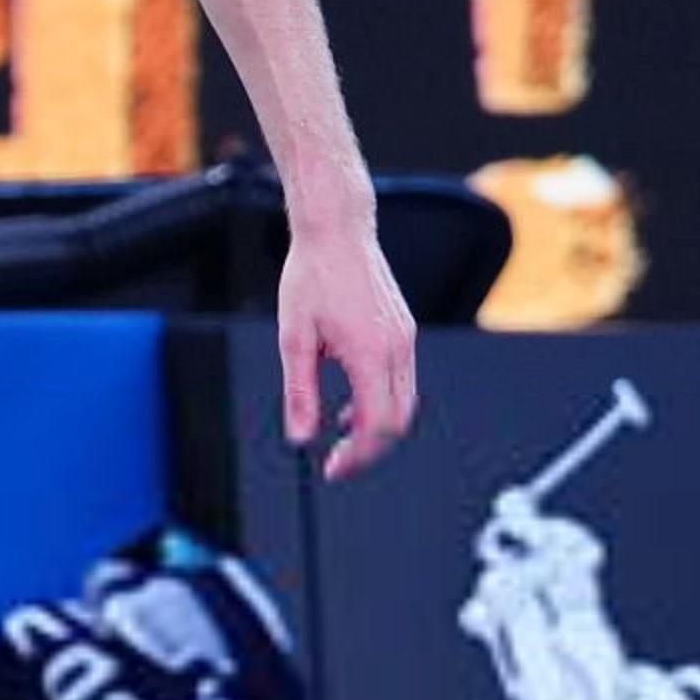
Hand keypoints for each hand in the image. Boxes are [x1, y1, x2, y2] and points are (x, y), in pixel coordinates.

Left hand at [277, 215, 416, 481]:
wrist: (337, 230)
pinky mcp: (404, 330)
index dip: (356, 456)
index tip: (331, 470)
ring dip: (376, 426)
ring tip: (340, 436)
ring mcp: (405, 338)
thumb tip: (301, 439)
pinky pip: (402, 380)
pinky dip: (381, 401)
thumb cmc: (310, 277)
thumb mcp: (294, 338)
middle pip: (398, 421)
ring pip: (404, 403)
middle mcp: (397, 349)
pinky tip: (350, 403)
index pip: (376, 426)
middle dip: (369, 450)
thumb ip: (299, 392)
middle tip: (337, 463)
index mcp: (371, 353)